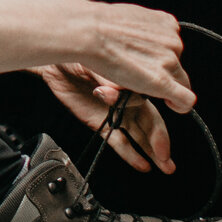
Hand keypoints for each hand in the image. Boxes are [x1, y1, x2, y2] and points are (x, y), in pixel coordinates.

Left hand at [34, 63, 175, 172]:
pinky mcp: (102, 124)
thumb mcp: (93, 62)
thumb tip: (118, 89)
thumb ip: (106, 78)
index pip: (148, 100)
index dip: (143, 106)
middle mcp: (128, 100)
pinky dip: (131, 154)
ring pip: (140, 135)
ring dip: (152, 151)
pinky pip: (120, 142)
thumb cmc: (77, 56)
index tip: (142, 118)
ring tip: (165, 166)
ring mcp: (116, 114)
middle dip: (160, 140)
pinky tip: (142, 164)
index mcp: (133, 83)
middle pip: (151, 122)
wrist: (56, 64)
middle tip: (166, 155)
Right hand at [60, 0, 195, 112]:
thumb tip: (136, 38)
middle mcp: (173, 41)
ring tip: (136, 83)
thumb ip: (140, 27)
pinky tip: (173, 106)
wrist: (89, 31)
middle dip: (162, 73)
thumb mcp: (130, 15)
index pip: (173, 47)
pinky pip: (185, 99)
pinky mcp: (162, 81)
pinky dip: (181, 105)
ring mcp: (169, 61)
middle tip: (137, 75)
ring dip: (163, 85)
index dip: (160, 59)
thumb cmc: (99, 23)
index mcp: (167, 23)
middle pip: (177, 66)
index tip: (149, 64)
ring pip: (178, 82)